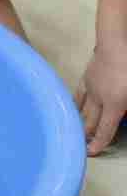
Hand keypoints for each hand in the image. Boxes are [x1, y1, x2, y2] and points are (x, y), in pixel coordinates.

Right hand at [76, 35, 126, 155]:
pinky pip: (78, 96)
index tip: (90, 153)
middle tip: (82, 146)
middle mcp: (99, 100)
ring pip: (81, 110)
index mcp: (114, 105)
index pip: (105, 131)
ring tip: (76, 132)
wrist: (115, 42)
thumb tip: (124, 115)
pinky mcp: (86, 77)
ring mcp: (90, 88)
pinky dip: (75, 106)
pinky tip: (73, 109)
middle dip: (86, 136)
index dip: (98, 144)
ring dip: (79, 123)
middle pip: (90, 123)